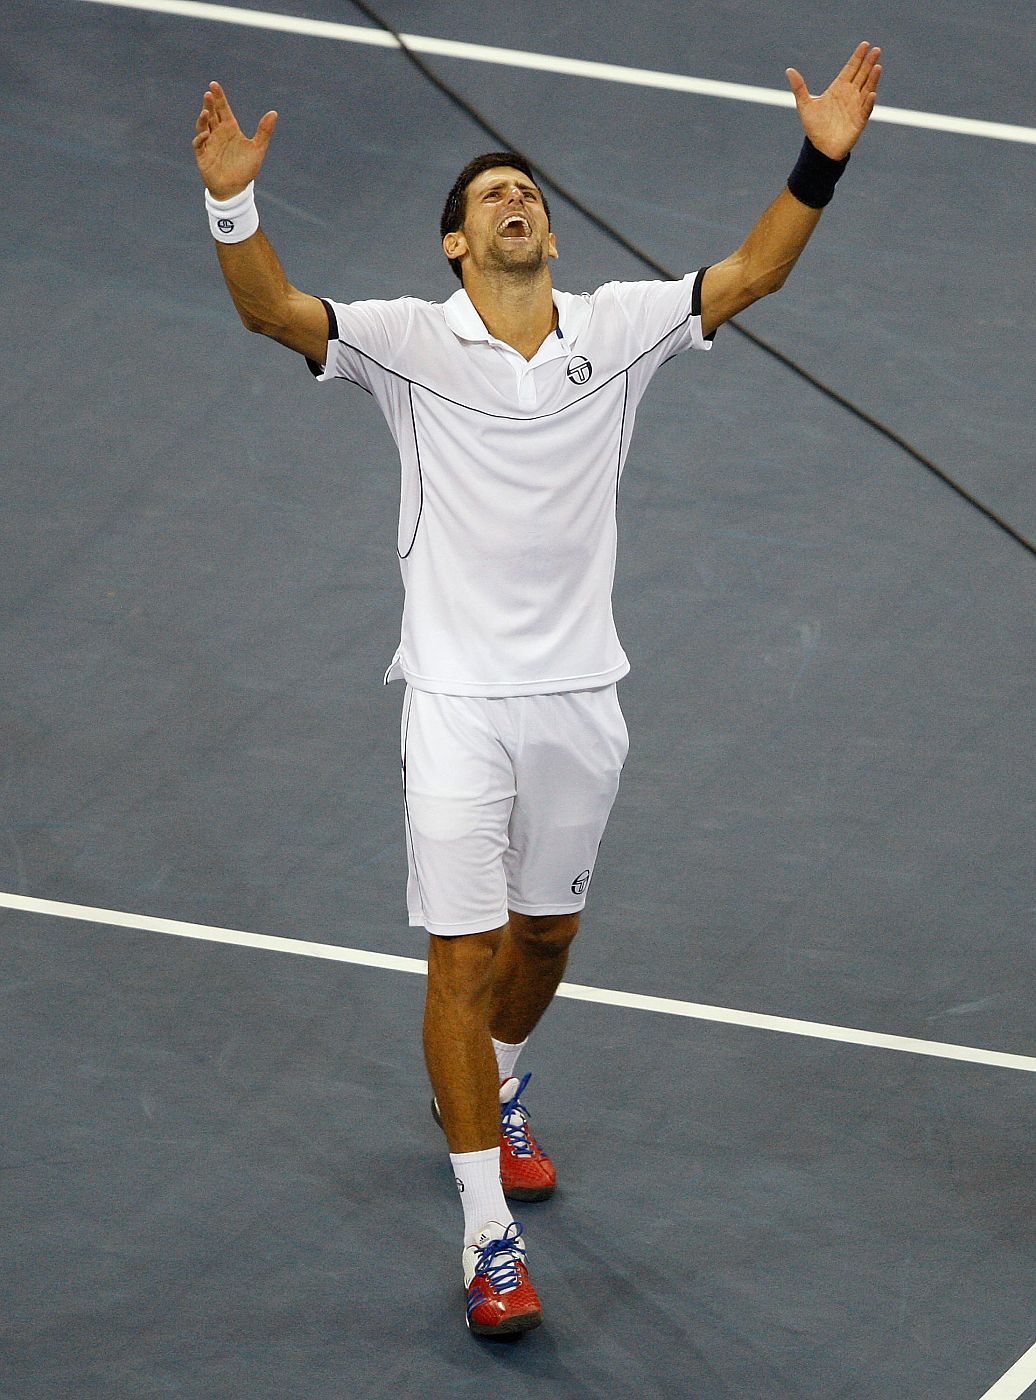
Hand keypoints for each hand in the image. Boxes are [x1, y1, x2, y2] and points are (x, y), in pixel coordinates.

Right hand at [192, 81, 277, 198]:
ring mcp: (209, 143)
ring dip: (203, 118)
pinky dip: (201, 138)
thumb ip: (264, 132)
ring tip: (206, 112)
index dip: (219, 97)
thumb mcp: (258, 149)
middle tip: (209, 93)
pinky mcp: (202, 155)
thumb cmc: (246, 170)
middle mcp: (218, 133)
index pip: (223, 109)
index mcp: (230, 129)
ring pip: (203, 126)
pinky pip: (199, 144)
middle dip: (210, 104)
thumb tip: (274, 113)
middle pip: (212, 114)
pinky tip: (206, 134)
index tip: (214, 85)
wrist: (236, 190)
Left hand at [786, 42, 881, 159]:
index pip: (850, 69)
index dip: (857, 57)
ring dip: (873, 78)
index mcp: (838, 88)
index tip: (865, 44)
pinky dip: (869, 102)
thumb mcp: (805, 105)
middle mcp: (850, 95)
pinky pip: (866, 109)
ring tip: (877, 66)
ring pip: (867, 88)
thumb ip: (799, 87)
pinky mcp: (859, 120)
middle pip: (862, 75)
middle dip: (869, 63)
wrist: (820, 148)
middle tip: (876, 50)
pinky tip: (872, 93)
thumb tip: (789, 70)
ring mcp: (856, 106)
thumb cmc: (814, 127)